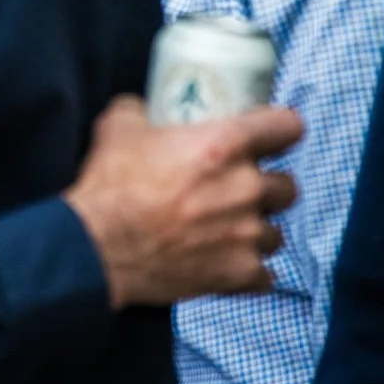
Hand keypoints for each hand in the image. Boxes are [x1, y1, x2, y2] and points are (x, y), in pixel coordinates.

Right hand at [64, 95, 301, 308]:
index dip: (279, 129)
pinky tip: (224, 263)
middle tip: (236, 190)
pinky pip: (264, 275)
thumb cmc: (110, 186)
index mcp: (225, 144)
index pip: (287, 127)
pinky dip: (247, 271)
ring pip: (276, 232)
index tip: (270, 136)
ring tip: (226, 231)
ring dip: (255, 230)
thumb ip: (143, 110)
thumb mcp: (119, 126)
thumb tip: (147, 108)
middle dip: (265, 187)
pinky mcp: (241, 273)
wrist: (96, 247)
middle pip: (287, 186)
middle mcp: (246, 188)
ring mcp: (248, 234)